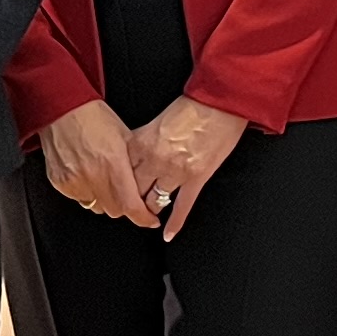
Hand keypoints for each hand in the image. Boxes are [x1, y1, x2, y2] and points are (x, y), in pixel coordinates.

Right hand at [42, 100, 154, 223]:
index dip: (143, 218)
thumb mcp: (125, 136)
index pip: (131, 205)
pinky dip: (87, 193)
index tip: (150, 220)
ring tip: (105, 181)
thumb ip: (135, 164)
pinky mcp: (60, 183)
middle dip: (125, 206)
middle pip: (115, 211)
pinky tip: (89, 176)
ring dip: (105, 200)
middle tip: (128, 195)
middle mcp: (92, 177)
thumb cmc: (92, 116)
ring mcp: (74, 182)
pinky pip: (79, 199)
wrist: (61, 108)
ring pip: (96, 207)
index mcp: (112, 164)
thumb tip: (145, 183)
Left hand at [125, 96, 250, 243]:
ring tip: (150, 212)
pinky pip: (182, 207)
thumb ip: (144, 138)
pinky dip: (175, 224)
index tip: (116, 189)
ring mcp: (175, 172)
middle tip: (129, 206)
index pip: (121, 172)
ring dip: (151, 208)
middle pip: (133, 190)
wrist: (220, 101)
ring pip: (155, 201)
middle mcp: (155, 159)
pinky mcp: (196, 178)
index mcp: (142, 142)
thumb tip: (136, 151)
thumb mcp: (157, 118)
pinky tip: (168, 234)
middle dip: (131, 199)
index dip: (118, 184)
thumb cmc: (194, 104)